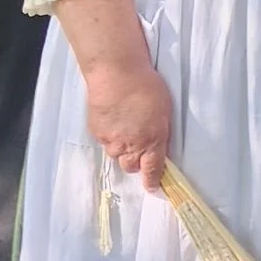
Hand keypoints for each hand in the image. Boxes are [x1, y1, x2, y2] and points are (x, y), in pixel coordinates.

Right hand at [81, 53, 173, 188]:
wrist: (116, 73)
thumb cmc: (146, 86)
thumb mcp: (164, 111)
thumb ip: (161, 133)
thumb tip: (159, 146)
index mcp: (152, 140)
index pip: (152, 169)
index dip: (152, 180)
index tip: (152, 187)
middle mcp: (130, 145)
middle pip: (130, 166)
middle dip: (135, 161)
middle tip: (138, 146)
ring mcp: (111, 140)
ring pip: (115, 154)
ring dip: (121, 147)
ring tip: (124, 127)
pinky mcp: (96, 131)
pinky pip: (103, 140)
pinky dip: (108, 134)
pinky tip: (112, 119)